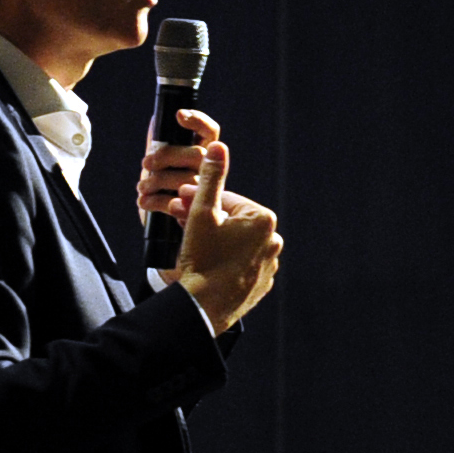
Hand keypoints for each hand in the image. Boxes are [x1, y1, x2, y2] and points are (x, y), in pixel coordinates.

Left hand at [136, 108, 218, 223]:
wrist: (160, 226)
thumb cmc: (162, 192)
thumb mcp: (158, 165)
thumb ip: (160, 144)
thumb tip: (157, 120)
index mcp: (204, 156)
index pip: (209, 133)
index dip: (198, 121)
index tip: (179, 115)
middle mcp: (211, 173)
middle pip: (198, 154)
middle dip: (168, 155)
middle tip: (146, 162)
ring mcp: (206, 195)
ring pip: (187, 179)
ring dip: (157, 180)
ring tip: (142, 187)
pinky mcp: (194, 215)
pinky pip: (176, 203)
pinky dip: (155, 200)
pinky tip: (143, 201)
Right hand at [168, 126, 282, 336]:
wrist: (204, 306)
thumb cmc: (202, 257)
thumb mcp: (201, 212)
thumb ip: (210, 177)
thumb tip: (219, 146)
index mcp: (263, 219)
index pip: (226, 201)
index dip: (199, 202)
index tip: (180, 206)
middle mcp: (274, 240)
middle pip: (232, 222)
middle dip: (207, 221)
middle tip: (182, 225)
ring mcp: (270, 264)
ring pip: (237, 244)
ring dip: (216, 241)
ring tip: (194, 248)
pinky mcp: (263, 284)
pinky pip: (242, 265)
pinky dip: (226, 262)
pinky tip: (207, 266)